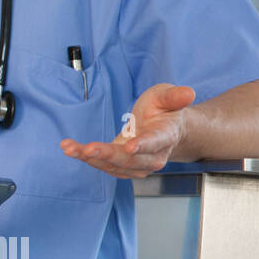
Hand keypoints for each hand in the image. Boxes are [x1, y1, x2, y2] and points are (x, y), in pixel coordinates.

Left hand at [61, 83, 194, 177]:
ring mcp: (138, 164)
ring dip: (91, 158)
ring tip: (70, 148)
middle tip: (87, 148)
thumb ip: (174, 96)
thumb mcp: (167, 96)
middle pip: (131, 159)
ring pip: (114, 166)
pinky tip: (70, 149)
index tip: (130, 146)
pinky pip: (104, 165)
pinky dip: (86, 158)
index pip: (155, 142)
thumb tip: (188, 92)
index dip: (143, 145)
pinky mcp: (123, 166)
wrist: (163, 128)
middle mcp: (153, 155)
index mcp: (166, 136)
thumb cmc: (164, 111)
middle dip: (108, 155)